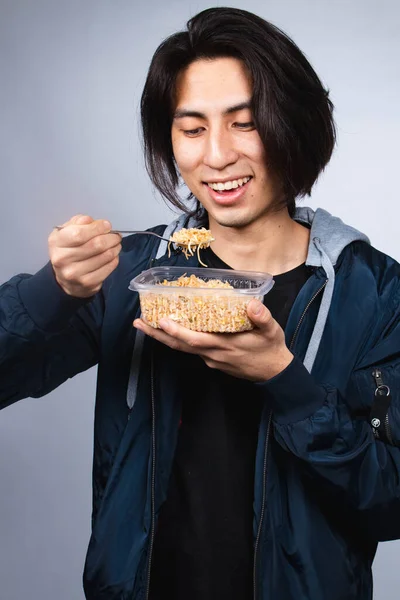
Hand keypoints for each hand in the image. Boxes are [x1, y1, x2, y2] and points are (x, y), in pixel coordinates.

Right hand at [48, 214, 121, 297]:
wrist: (64, 278)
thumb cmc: (68, 250)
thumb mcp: (67, 232)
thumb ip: (78, 222)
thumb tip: (92, 221)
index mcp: (57, 242)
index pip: (80, 233)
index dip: (98, 227)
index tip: (107, 225)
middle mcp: (63, 259)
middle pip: (96, 245)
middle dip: (111, 238)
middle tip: (116, 236)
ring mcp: (75, 273)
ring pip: (105, 256)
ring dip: (115, 248)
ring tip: (116, 244)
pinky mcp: (87, 283)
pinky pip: (108, 268)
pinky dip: (114, 260)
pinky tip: (113, 256)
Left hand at [133, 299, 292, 381]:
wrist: (274, 373)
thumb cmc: (271, 348)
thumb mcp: (272, 331)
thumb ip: (263, 317)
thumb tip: (252, 303)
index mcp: (225, 345)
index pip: (196, 340)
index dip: (178, 332)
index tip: (162, 321)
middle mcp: (213, 354)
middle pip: (180, 346)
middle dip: (157, 335)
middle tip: (138, 322)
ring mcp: (210, 359)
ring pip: (183, 348)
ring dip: (163, 337)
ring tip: (146, 324)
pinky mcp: (212, 360)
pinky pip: (191, 349)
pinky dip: (177, 340)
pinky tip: (170, 329)